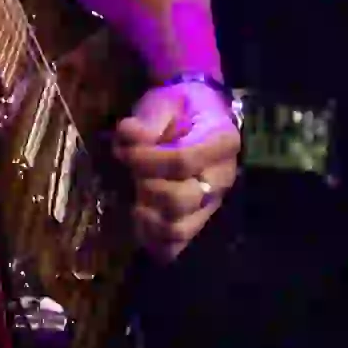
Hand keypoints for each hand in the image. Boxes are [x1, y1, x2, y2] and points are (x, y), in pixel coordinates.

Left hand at [113, 80, 241, 262]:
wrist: (195, 115)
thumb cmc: (179, 107)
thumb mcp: (164, 102)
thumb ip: (148, 119)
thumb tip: (130, 135)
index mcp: (222, 142)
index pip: (184, 161)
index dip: (148, 160)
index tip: (125, 152)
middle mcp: (222, 177)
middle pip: (184, 199)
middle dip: (148, 188)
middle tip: (133, 174)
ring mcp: (211, 203)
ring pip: (180, 229)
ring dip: (148, 217)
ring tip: (136, 199)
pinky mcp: (197, 220)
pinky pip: (176, 245)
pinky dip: (152, 241)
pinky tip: (139, 221)